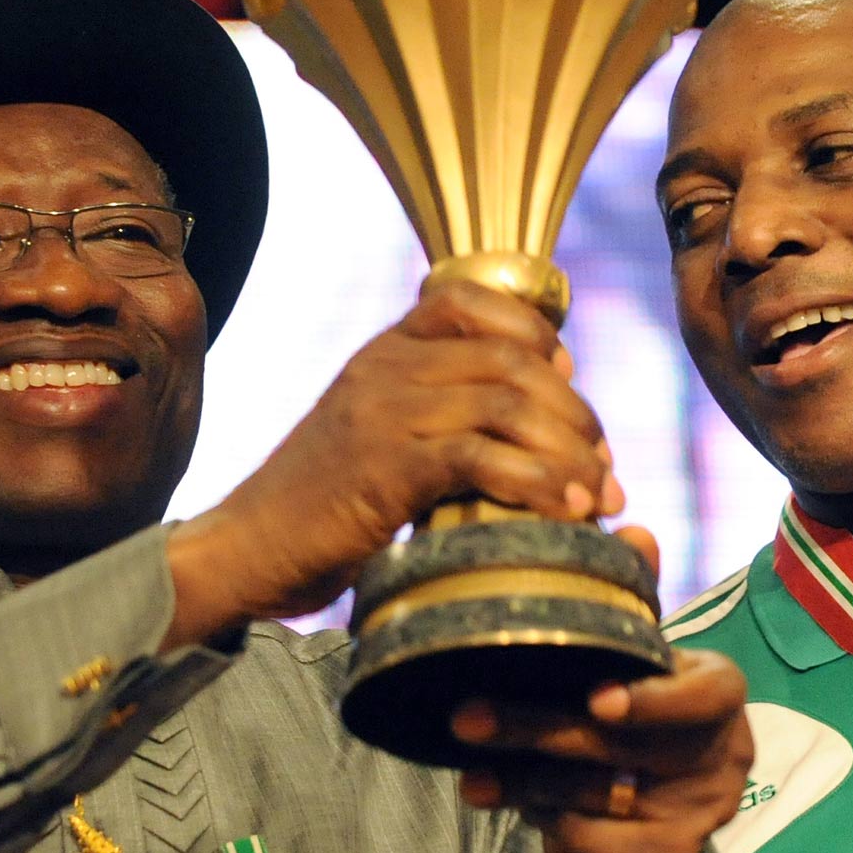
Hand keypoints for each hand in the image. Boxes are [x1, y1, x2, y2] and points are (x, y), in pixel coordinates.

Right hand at [165, 280, 621, 643]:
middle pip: (512, 359)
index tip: (570, 386)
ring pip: (509, 404)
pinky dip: (539, 484)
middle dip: (574, 412)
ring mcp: (384, 414)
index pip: (475, 304)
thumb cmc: (321, 506)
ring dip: (569, 453)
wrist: (248, 548)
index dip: (539, 338)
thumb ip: (435, 412)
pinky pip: (482, 457)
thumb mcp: (375, 434)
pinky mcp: (385, 468)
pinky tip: (565, 512)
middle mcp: (386, 368)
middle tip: (603, 466)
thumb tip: (531, 418)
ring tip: (597, 495)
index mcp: (384, 351)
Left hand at [451, 643, 753, 852]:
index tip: (596, 700)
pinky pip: (600, 843)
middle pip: (624, 745)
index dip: (652, 701)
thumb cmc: (634, 704)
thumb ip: (615, 630)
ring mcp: (703, 809)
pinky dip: (552, 821)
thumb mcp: (635, 664)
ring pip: (600, 796)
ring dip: (525, 783)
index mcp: (720, 689)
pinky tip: (523, 805)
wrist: (655, 796)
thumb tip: (604, 564)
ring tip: (474, 776)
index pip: (704, 695)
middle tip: (469, 720)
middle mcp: (724, 752)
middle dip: (538, 731)